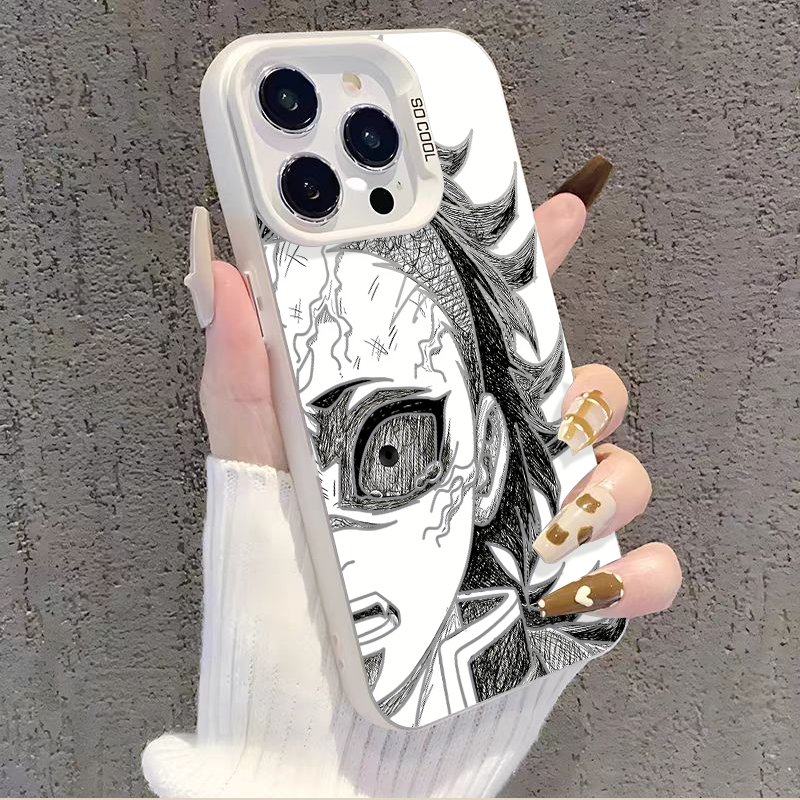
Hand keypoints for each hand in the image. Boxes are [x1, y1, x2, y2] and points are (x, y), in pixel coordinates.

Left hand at [200, 165, 680, 620]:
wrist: (318, 725)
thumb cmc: (282, 599)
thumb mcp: (255, 474)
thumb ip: (245, 378)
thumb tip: (225, 276)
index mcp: (435, 421)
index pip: (496, 324)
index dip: (531, 262)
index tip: (556, 213)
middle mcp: (492, 466)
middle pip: (580, 389)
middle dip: (576, 389)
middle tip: (540, 413)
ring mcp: (535, 531)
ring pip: (618, 471)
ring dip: (603, 485)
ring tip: (543, 523)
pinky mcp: (566, 602)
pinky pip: (639, 573)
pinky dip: (637, 574)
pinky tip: (598, 583)